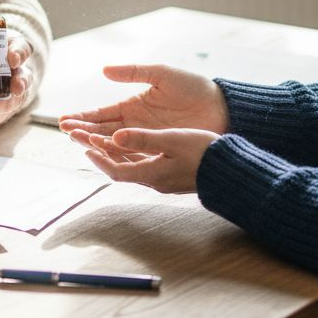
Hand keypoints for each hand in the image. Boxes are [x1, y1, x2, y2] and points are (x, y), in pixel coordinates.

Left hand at [0, 30, 33, 129]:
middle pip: (23, 80)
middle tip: (11, 89)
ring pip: (11, 102)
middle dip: (17, 85)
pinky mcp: (1, 110)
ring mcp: (12, 93)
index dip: (19, 53)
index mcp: (11, 50)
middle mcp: (17, 72)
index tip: (12, 58)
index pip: (23, 48)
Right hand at [57, 64, 228, 140]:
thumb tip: (104, 69)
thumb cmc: (193, 87)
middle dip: (82, 131)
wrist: (221, 108)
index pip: (101, 114)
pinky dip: (116, 156)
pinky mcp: (157, 149)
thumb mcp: (161, 74)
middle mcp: (135, 125)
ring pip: (113, 144)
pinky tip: (102, 156)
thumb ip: (134, 72)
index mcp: (133, 106)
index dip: (83, 117)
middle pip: (102, 130)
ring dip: (94, 143)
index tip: (64, 120)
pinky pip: (132, 155)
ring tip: (76, 140)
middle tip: (65, 132)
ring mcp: (145, 138)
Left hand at [78, 127, 218, 193]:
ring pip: (134, 168)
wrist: (231, 170)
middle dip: (104, 155)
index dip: (99, 159)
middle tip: (89, 142)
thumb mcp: (171, 140)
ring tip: (105, 141)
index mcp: (152, 174)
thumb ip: (143, 138)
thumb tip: (114, 136)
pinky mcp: (175, 176)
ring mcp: (165, 180)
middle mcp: (155, 181)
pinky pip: (147, 166)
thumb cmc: (203, 152)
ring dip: (118, 155)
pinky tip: (134, 146)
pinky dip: (135, 156)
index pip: (116, 170)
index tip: (86, 147)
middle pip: (122, 170)